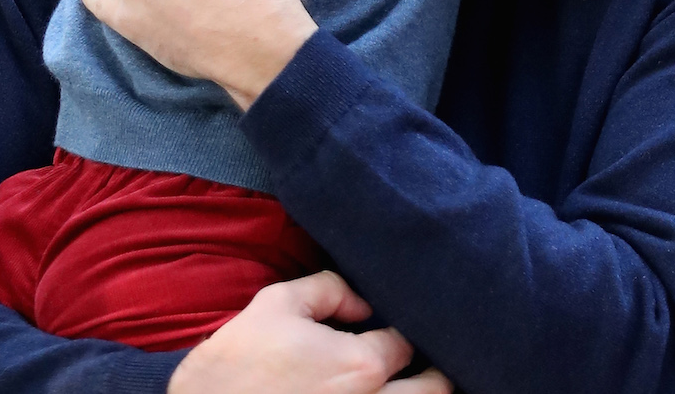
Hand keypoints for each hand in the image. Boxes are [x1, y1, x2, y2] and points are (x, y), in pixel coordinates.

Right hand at [168, 271, 452, 393]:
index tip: (392, 324)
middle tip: (421, 359)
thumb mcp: (277, 304)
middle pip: (436, 391)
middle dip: (434, 372)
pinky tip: (383, 393)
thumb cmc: (238, 363)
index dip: (401, 328)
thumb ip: (329, 290)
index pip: (407, 342)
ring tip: (405, 378)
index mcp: (361, 367)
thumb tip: (363, 305)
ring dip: (419, 392)